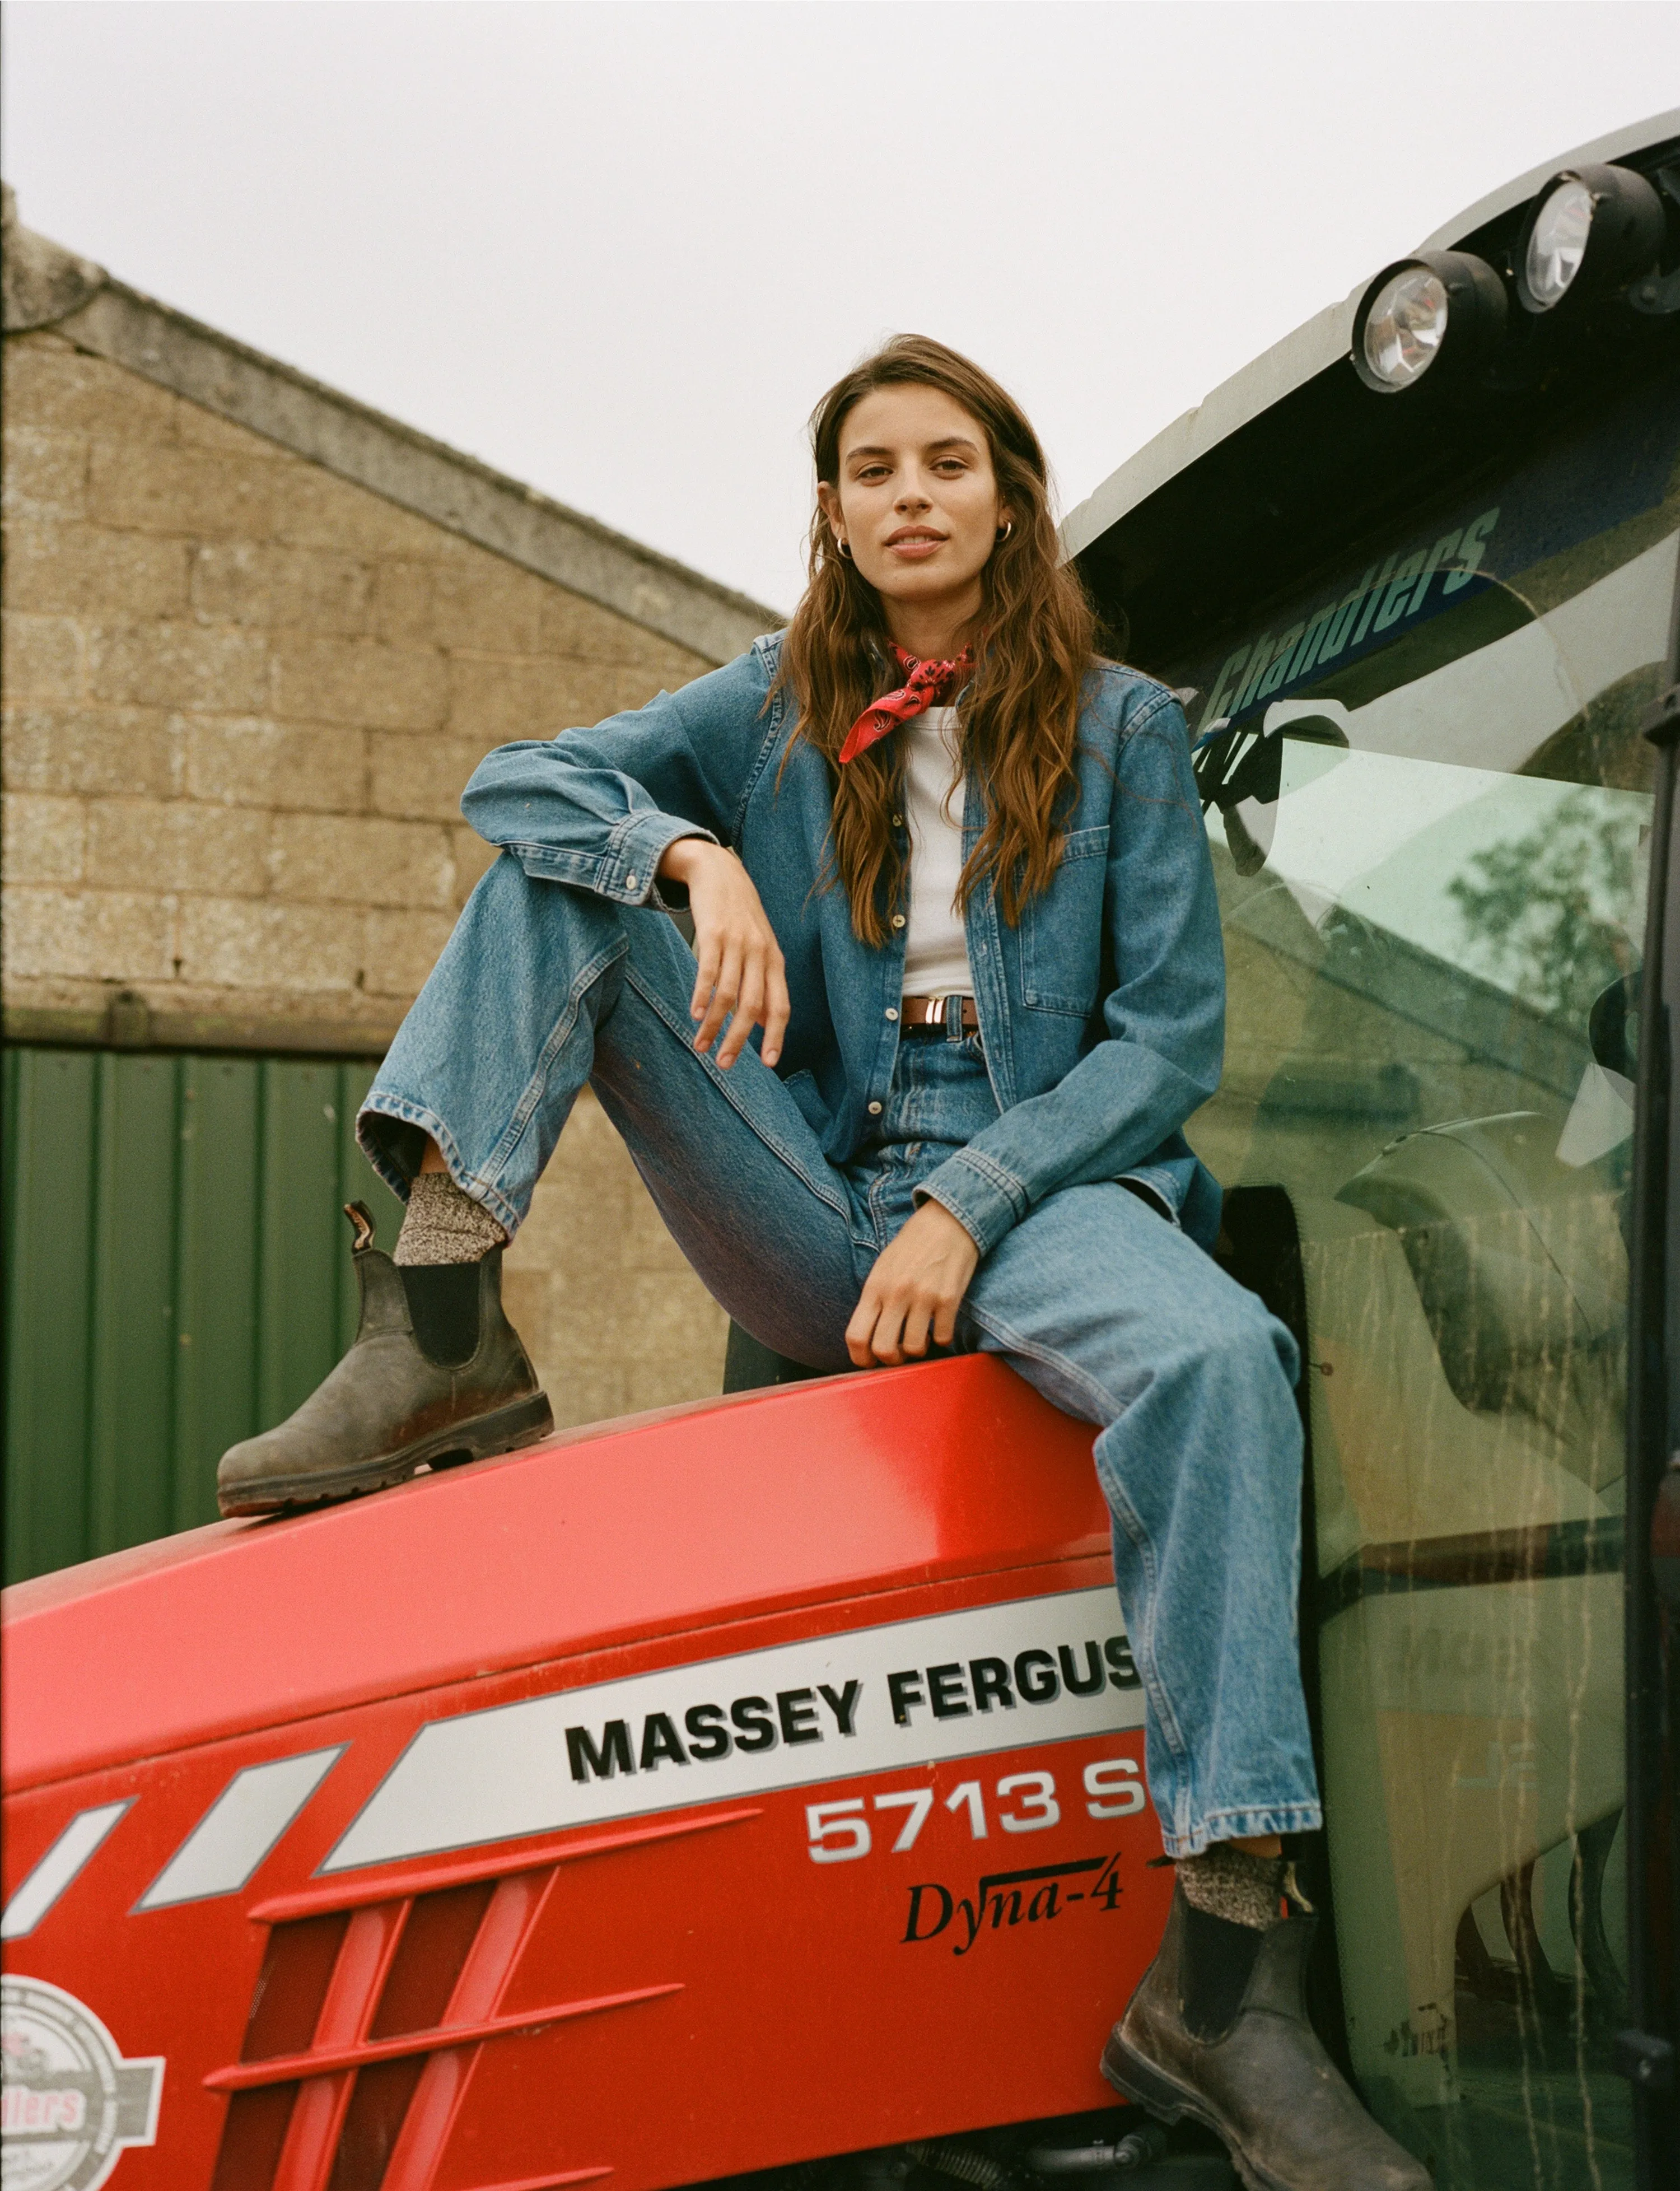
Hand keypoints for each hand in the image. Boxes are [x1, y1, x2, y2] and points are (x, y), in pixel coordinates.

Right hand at [657, 838, 789, 1068]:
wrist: (719, 871)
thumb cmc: (740, 916)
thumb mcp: (760, 948)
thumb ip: (764, 984)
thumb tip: (768, 1023)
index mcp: (775, 962)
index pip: (781, 1007)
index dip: (776, 1036)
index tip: (767, 1064)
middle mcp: (760, 954)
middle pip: (753, 1007)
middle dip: (739, 1040)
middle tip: (724, 1064)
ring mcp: (737, 943)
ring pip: (727, 995)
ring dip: (713, 1025)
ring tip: (701, 1046)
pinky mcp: (713, 933)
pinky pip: (708, 972)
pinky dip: (700, 996)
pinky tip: (692, 1014)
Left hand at [846, 1200, 979, 1366]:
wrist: (946, 1222)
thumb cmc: (912, 1247)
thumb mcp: (882, 1269)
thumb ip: (875, 1300)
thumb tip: (869, 1337)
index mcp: (875, 1287)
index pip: (855, 1335)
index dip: (860, 1358)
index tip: (869, 1362)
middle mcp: (896, 1293)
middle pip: (883, 1348)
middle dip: (891, 1359)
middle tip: (898, 1353)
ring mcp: (923, 1297)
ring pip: (914, 1348)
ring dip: (918, 1349)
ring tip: (921, 1336)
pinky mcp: (949, 1298)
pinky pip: (943, 1337)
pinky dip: (942, 1338)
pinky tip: (940, 1325)